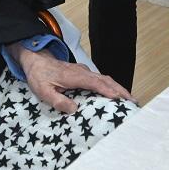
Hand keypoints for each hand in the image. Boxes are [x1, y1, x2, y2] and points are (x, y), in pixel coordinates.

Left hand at [12, 45, 132, 113]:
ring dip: (118, 88)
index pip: (94, 83)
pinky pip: (101, 79)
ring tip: (130, 99)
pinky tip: (116, 94)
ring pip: (105, 79)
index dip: (107, 90)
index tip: (119, 98)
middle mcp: (82, 72)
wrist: (36, 60)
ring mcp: (84, 72)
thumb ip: (57, 101)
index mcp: (74, 76)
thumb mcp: (43, 91)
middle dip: (120, 90)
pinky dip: (111, 86)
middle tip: (133, 101)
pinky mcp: (84, 73)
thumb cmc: (39, 76)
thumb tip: (74, 109)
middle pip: (105, 80)